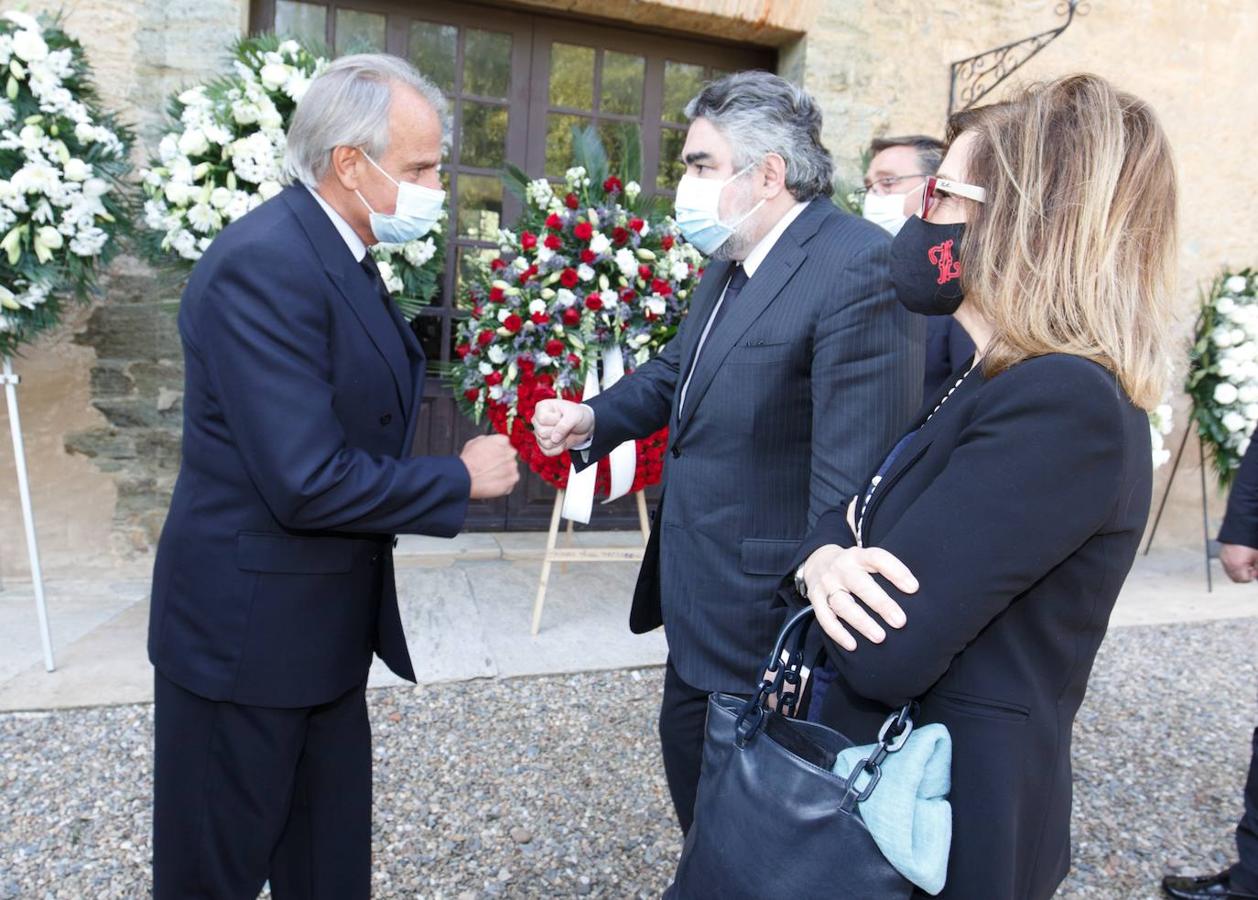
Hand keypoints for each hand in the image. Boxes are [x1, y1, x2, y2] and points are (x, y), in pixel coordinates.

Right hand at [459, 434, 518, 498]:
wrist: (466, 477)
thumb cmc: (468, 461)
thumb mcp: (474, 442)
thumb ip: (487, 441)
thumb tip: (489, 443)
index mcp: (502, 440)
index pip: (505, 443)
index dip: (497, 449)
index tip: (494, 454)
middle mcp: (510, 452)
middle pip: (509, 455)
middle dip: (502, 460)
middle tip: (491, 465)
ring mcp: (512, 466)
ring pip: (511, 468)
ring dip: (504, 471)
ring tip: (491, 475)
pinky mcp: (512, 479)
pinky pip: (511, 480)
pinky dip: (505, 482)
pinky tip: (494, 481)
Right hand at [532, 399, 593, 456]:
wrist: (584, 426)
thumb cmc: (578, 415)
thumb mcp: (575, 416)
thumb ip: (564, 426)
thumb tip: (554, 439)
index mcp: (542, 408)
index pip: (542, 419)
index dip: (556, 421)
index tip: (563, 416)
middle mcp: (537, 420)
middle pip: (542, 432)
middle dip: (558, 432)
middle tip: (566, 427)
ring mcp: (539, 433)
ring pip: (544, 443)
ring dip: (560, 441)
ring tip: (565, 433)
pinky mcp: (543, 444)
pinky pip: (547, 452)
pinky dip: (558, 449)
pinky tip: (563, 442)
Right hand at [800, 544, 918, 650]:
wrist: (816, 561)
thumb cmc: (853, 567)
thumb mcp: (867, 560)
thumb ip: (886, 571)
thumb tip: (917, 593)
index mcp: (858, 556)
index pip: (877, 558)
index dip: (896, 571)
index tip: (914, 588)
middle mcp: (841, 568)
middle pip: (861, 585)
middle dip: (881, 604)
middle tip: (900, 621)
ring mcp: (827, 584)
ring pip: (842, 604)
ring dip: (862, 622)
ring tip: (880, 637)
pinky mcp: (815, 599)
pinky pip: (825, 618)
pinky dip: (838, 633)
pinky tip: (853, 645)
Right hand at [1219, 542, 1257, 582]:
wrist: (1240, 532)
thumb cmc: (1249, 543)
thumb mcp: (1257, 557)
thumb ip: (1257, 568)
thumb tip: (1256, 576)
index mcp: (1237, 566)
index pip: (1244, 579)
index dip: (1251, 576)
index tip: (1255, 570)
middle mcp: (1228, 564)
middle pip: (1236, 579)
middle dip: (1244, 576)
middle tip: (1251, 569)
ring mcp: (1224, 560)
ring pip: (1230, 573)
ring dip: (1238, 571)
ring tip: (1245, 563)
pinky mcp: (1222, 556)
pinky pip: (1227, 566)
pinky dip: (1233, 566)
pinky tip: (1239, 559)